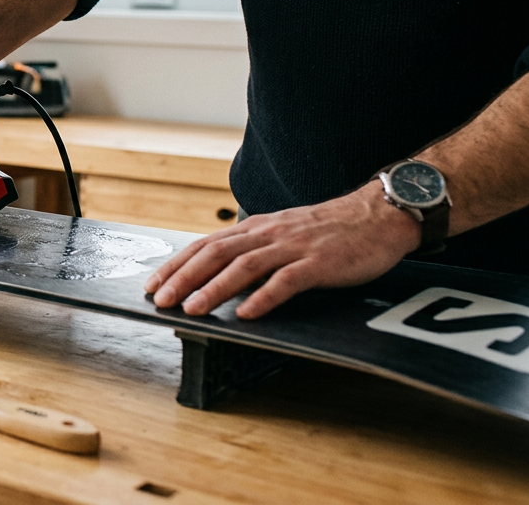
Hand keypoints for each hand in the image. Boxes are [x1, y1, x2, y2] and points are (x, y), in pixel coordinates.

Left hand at [143, 182, 420, 318]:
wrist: (377, 215)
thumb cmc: (327, 230)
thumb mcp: (280, 233)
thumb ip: (251, 249)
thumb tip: (216, 271)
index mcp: (254, 228)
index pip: (204, 245)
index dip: (176, 264)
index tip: (151, 285)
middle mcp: (267, 233)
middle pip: (215, 254)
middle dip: (183, 278)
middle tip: (160, 300)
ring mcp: (293, 247)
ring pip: (244, 266)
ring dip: (215, 289)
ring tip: (192, 309)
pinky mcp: (319, 262)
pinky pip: (287, 280)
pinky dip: (265, 297)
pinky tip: (247, 313)